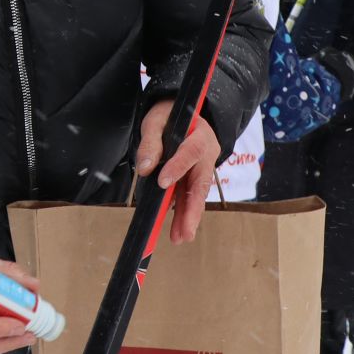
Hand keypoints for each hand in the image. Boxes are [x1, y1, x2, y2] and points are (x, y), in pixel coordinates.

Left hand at [135, 97, 222, 244]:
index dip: (178, 167)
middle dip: (192, 209)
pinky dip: (183, 213)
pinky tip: (177, 230)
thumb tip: (145, 168)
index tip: (162, 183)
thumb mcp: (156, 120)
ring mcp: (203, 168)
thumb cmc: (168, 116)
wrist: (181, 114)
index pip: (191, 151)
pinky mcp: (194, 178)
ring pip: (197, 195)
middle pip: (201, 183)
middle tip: (185, 232)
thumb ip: (150, 142)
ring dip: (188, 217)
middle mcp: (207, 154)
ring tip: (180, 238)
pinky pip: (189, 196)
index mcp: (201, 135)